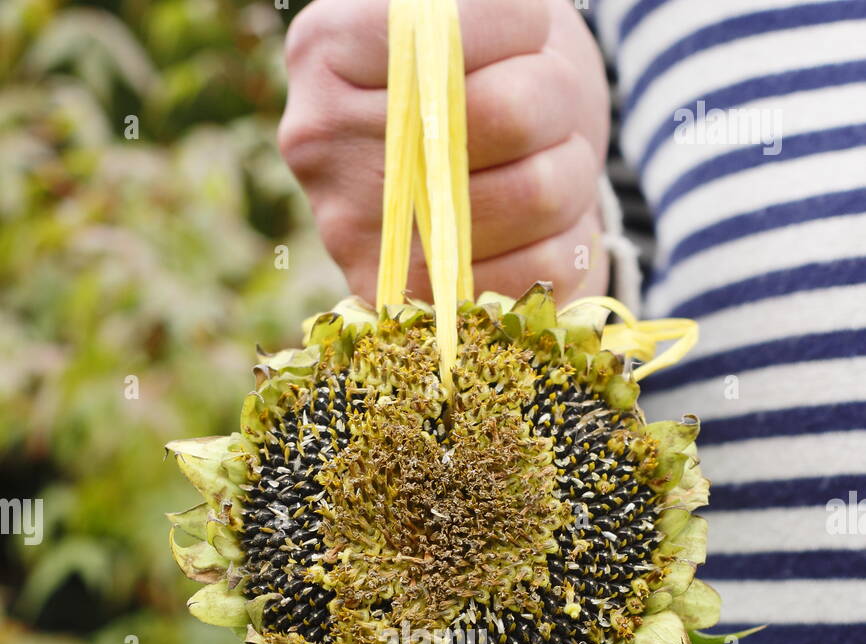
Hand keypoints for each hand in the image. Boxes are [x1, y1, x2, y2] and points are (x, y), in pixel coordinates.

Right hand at [279, 0, 609, 303]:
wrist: (466, 172)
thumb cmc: (477, 69)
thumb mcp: (466, 16)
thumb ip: (470, 20)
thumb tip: (490, 49)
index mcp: (325, 49)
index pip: (450, 33)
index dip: (520, 25)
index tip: (528, 29)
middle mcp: (322, 147)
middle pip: (507, 114)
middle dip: (555, 99)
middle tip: (547, 100)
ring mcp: (358, 237)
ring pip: (537, 192)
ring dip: (571, 170)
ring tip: (546, 159)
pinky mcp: (413, 305)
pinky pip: (540, 268)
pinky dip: (567, 237)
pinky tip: (540, 223)